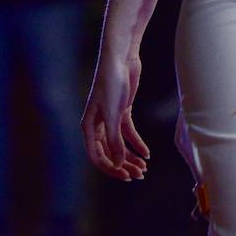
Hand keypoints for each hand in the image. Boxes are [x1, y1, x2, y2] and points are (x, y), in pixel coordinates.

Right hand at [81, 49, 150, 181]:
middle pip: (109, 152)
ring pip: (119, 145)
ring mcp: (110, 118)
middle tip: (139, 175)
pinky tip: (146, 153)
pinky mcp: (122, 111)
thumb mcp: (113, 114)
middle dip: (123, 165)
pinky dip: (137, 143)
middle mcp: (98, 125)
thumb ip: (115, 140)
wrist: (120, 58)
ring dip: (131, 157)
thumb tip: (118, 163)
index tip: (126, 176)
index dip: (111, 168)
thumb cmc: (111, 83)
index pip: (97, 156)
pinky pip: (128, 133)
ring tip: (144, 168)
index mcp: (89, 127)